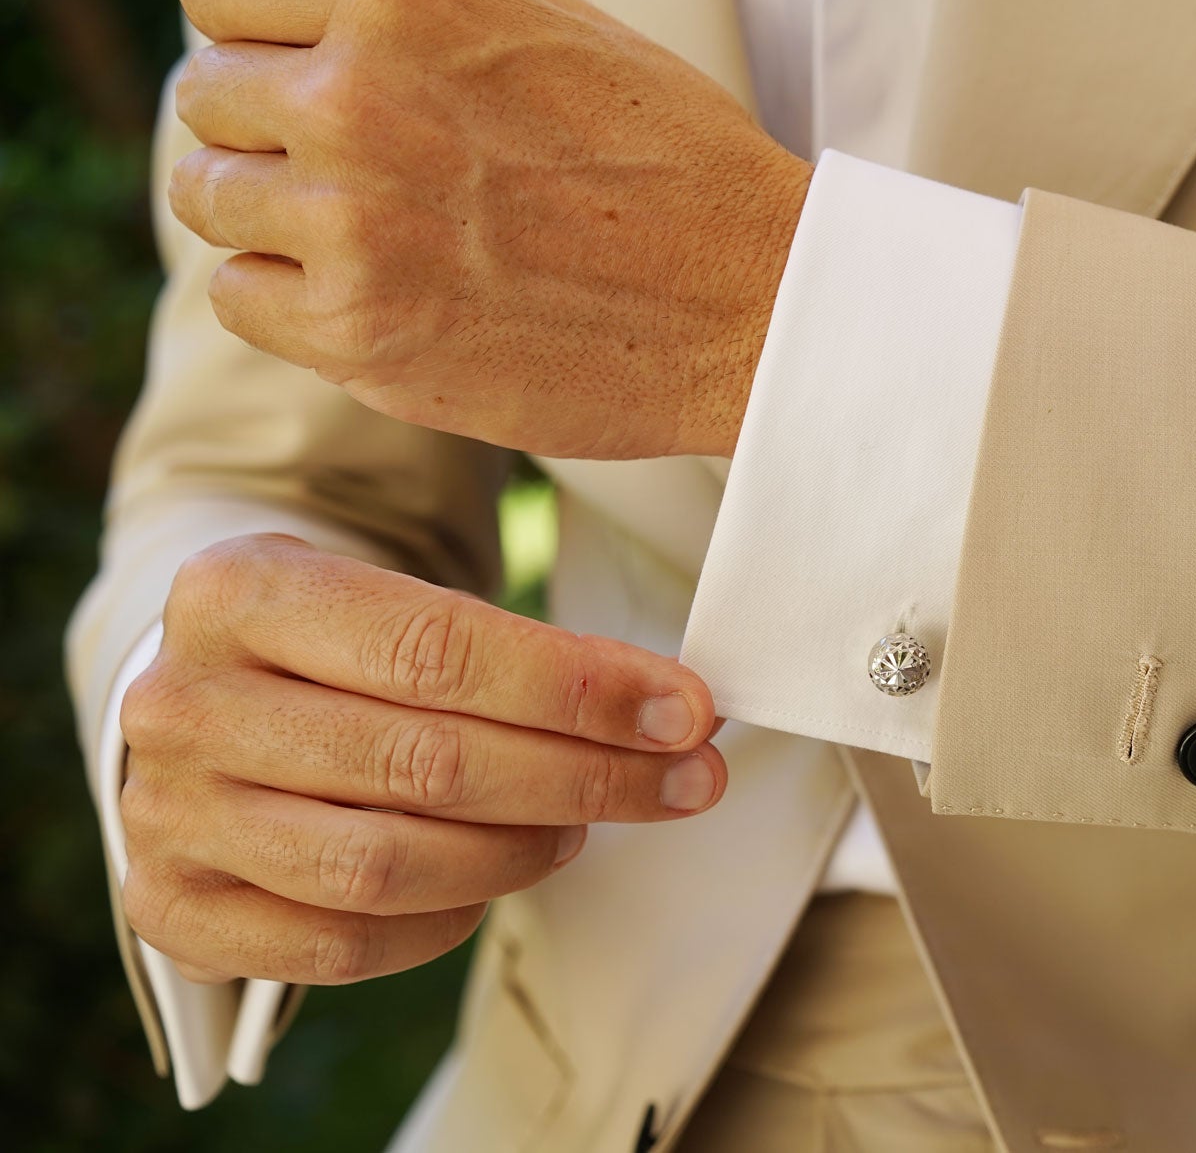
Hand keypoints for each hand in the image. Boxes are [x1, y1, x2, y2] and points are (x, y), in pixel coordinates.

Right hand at [118, 534, 724, 985]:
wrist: (211, 697)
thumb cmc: (337, 646)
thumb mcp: (400, 599)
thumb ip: (521, 648)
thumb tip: (676, 713)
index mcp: (240, 591)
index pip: (439, 649)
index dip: (581, 690)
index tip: (687, 712)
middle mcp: (185, 704)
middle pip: (426, 761)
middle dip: (585, 775)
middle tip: (684, 781)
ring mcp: (168, 816)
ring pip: (384, 864)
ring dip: (517, 853)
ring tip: (578, 827)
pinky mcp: (175, 910)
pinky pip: (340, 945)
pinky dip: (441, 921)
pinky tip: (490, 883)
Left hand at [169, 0, 810, 459]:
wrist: (753, 304)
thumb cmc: (664, 153)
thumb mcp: (537, 16)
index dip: (256, 22)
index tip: (307, 64)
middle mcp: (357, 96)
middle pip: (206, 91)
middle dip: (268, 120)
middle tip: (370, 161)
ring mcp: (352, 221)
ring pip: (208, 195)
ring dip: (274, 210)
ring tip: (378, 226)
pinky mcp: (357, 333)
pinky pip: (239, 295)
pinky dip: (291, 295)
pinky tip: (379, 286)